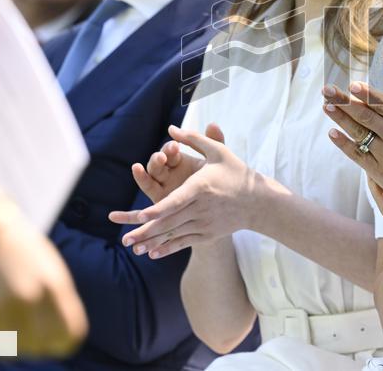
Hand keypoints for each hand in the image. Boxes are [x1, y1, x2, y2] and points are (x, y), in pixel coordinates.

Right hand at [0, 214, 86, 357]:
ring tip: (6, 323)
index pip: (70, 333)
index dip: (64, 341)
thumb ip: (55, 296)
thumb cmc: (12, 239)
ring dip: (11, 342)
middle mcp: (29, 297)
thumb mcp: (46, 262)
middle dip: (38, 345)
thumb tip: (61, 327)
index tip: (58, 340)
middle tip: (29, 334)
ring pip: (12, 350)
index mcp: (54, 283)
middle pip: (42, 346)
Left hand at [109, 123, 258, 256]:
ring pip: (174, 234)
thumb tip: (170, 129)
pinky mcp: (207, 233)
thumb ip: (194, 139)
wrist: (258, 202)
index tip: (141, 215)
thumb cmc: (236, 172)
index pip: (177, 200)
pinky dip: (167, 248)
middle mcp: (202, 207)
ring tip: (131, 247)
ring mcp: (205, 223)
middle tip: (124, 238)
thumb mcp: (218, 152)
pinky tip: (151, 254)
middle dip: (146, 230)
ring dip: (152, 242)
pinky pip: (183, 242)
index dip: (159, 208)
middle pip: (170, 221)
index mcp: (202, 186)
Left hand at [322, 81, 382, 214]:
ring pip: (360, 133)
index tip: (352, 85)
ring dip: (341, 118)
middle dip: (345, 101)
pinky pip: (359, 155)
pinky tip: (332, 133)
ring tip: (326, 106)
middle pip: (367, 115)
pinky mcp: (382, 173)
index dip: (367, 94)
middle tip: (328, 90)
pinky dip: (345, 144)